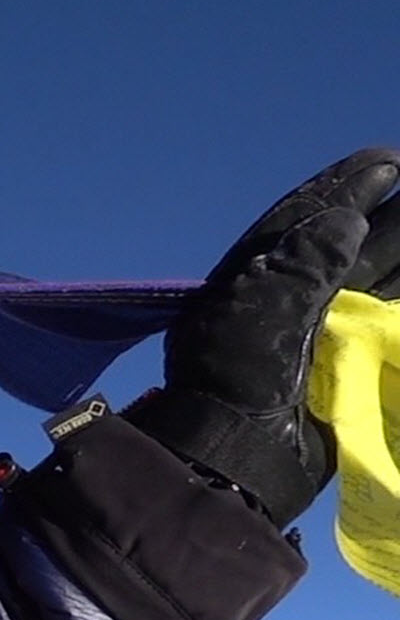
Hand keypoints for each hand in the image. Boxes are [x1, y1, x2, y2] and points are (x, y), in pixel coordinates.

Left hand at [129, 149, 399, 526]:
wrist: (239, 458)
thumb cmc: (236, 383)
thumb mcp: (261, 312)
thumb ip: (305, 262)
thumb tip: (344, 218)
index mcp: (258, 280)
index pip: (304, 220)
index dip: (344, 189)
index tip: (384, 160)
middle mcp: (293, 299)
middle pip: (351, 243)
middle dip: (392, 214)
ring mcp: (325, 331)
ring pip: (378, 278)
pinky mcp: (352, 363)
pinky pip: (389, 318)